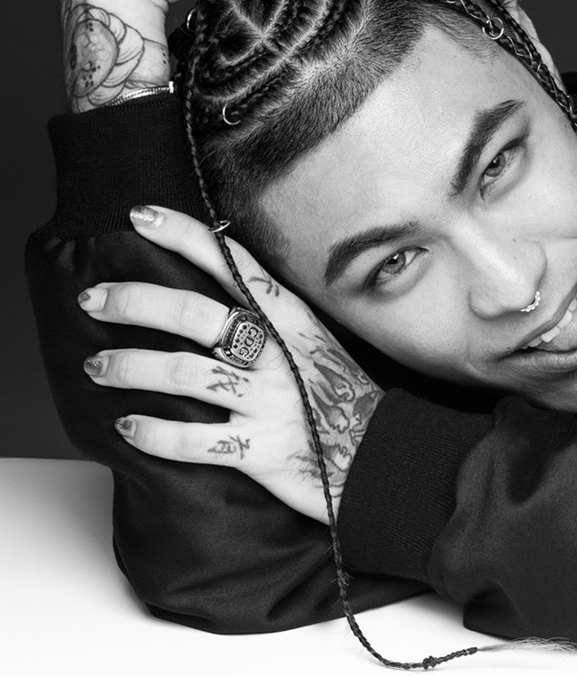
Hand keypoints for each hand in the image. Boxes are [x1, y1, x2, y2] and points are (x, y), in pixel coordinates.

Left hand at [78, 205, 382, 522]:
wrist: (384, 458)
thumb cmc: (340, 396)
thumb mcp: (314, 341)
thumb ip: (270, 315)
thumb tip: (215, 280)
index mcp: (290, 318)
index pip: (231, 262)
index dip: (183, 235)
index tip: (139, 216)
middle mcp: (278, 352)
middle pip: (192, 314)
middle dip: (134, 301)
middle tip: (93, 300)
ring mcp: (270, 400)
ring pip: (182, 373)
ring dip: (128, 366)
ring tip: (97, 367)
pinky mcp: (262, 449)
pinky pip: (194, 441)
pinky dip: (153, 434)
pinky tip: (127, 429)